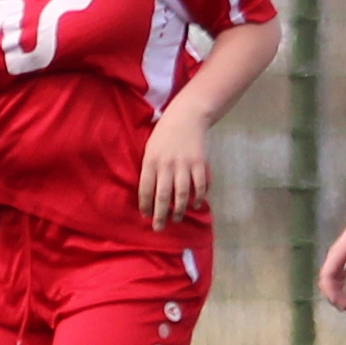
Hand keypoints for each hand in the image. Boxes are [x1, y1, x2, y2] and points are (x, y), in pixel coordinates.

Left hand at [134, 109, 215, 225]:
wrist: (186, 116)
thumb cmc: (164, 135)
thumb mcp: (150, 149)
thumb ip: (149, 169)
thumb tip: (148, 194)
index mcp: (150, 161)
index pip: (145, 188)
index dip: (145, 205)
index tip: (145, 216)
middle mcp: (167, 164)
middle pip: (163, 195)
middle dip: (160, 214)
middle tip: (159, 228)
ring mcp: (185, 164)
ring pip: (182, 193)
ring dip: (179, 209)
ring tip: (176, 219)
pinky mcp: (200, 162)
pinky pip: (199, 185)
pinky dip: (198, 197)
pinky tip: (195, 205)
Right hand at [320, 216, 345, 313]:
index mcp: (336, 255)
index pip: (326, 275)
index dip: (329, 289)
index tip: (337, 301)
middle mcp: (333, 260)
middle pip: (327, 282)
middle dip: (333, 296)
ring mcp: (337, 264)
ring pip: (331, 284)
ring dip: (337, 296)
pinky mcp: (342, 266)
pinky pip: (338, 282)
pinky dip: (341, 292)